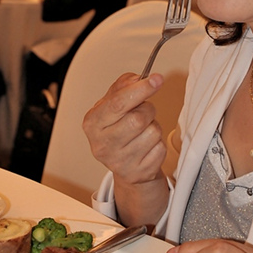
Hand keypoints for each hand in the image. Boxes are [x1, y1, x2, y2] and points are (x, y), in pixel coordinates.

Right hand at [83, 71, 166, 185]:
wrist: (123, 164)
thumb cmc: (117, 128)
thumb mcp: (112, 104)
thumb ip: (123, 86)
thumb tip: (139, 79)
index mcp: (92, 123)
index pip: (118, 103)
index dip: (140, 89)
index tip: (157, 79)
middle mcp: (102, 145)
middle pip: (138, 118)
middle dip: (148, 110)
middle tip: (144, 111)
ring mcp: (119, 162)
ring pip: (152, 133)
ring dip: (154, 127)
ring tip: (143, 131)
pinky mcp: (137, 173)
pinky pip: (160, 149)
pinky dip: (159, 144)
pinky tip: (147, 146)